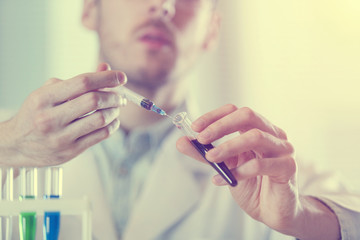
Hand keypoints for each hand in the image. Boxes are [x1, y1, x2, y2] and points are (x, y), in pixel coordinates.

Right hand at [0, 63, 125, 166]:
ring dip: (115, 111)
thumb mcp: (50, 92)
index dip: (106, 77)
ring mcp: (61, 137)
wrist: (15, 145)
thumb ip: (78, 81)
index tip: (121, 76)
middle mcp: (50, 118)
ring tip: (116, 107)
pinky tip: (111, 121)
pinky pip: (100, 135)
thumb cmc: (36, 113)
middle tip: (120, 95)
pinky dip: (112, 125)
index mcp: (43, 98)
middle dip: (114, 96)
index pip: (83, 82)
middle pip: (94, 101)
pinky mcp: (70, 152)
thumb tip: (106, 68)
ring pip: (100, 119)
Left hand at [176, 104, 339, 239]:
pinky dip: (238, 171)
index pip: (236, 111)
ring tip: (211, 158)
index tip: (194, 127)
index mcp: (258, 129)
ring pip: (255, 137)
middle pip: (247, 115)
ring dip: (227, 146)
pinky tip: (223, 180)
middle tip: (201, 138)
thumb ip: (205, 154)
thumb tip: (181, 142)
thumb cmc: (251, 185)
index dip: (214, 116)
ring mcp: (283, 149)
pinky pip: (261, 164)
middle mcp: (273, 134)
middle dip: (220, 125)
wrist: (272, 211)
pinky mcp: (288, 168)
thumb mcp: (225, 167)